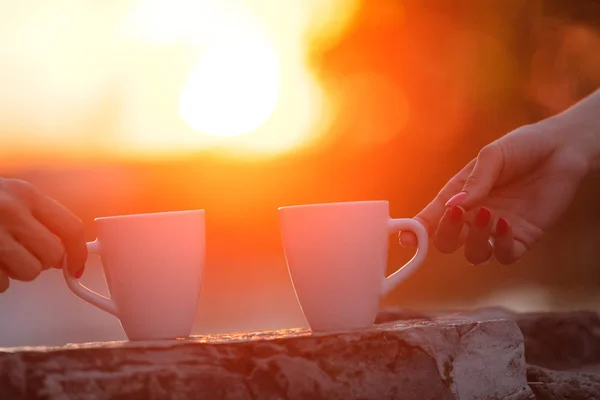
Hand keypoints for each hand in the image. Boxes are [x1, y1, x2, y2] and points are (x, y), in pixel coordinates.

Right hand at [0, 179, 85, 292]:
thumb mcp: (9, 196)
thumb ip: (37, 217)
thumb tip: (65, 250)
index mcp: (25, 193)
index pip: (71, 227)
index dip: (78, 252)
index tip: (77, 266)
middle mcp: (10, 210)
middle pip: (53, 255)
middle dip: (42, 260)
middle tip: (23, 252)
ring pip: (30, 272)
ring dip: (18, 271)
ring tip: (2, 255)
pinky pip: (4, 285)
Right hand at [400, 117, 590, 264]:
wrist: (562, 149)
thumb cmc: (522, 147)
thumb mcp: (493, 156)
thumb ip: (475, 182)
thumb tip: (454, 205)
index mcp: (458, 195)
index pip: (431, 218)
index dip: (416, 230)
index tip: (408, 237)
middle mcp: (473, 216)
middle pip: (447, 242)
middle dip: (445, 234)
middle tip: (457, 213)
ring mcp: (496, 229)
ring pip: (474, 253)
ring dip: (474, 239)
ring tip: (488, 213)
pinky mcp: (522, 237)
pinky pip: (504, 254)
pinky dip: (500, 244)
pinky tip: (504, 223)